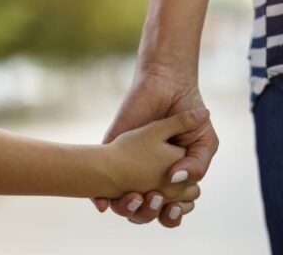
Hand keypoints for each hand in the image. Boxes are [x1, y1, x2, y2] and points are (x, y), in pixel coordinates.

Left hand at [95, 68, 217, 227]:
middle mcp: (148, 177)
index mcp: (171, 179)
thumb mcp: (203, 143)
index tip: (174, 206)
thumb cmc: (190, 117)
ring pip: (123, 204)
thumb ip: (197, 164)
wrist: (168, 88)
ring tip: (135, 197)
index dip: (171, 214)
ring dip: (127, 209)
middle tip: (153, 198)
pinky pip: (98, 183)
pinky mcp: (109, 152)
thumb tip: (174, 179)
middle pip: (145, 212)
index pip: (169, 210)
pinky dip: (99, 199)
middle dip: (148, 213)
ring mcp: (127, 166)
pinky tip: (102, 203)